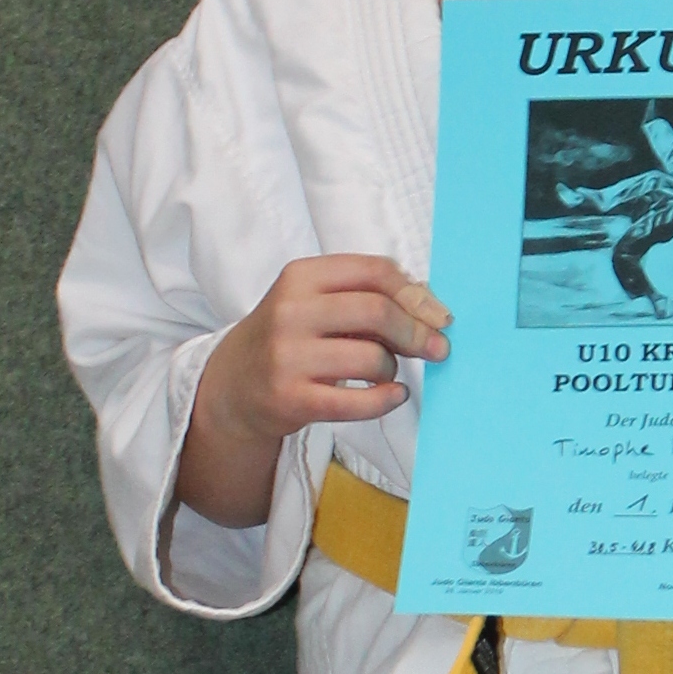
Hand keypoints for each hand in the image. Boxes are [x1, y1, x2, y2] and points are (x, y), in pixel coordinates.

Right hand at [179, 256, 450, 525]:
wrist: (232, 386)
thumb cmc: (291, 336)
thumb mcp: (316, 301)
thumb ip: (366, 295)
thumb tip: (430, 308)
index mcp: (302, 276)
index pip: (376, 271)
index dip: (416, 294)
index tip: (440, 315)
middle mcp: (290, 311)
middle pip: (377, 311)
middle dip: (416, 331)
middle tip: (436, 348)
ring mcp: (286, 357)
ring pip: (371, 357)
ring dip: (392, 367)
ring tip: (385, 371)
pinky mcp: (290, 399)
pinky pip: (357, 402)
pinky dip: (386, 399)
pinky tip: (393, 395)